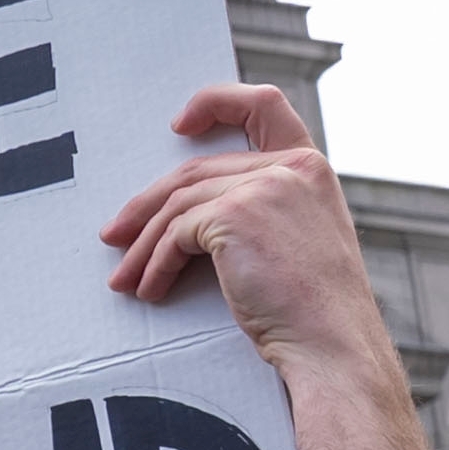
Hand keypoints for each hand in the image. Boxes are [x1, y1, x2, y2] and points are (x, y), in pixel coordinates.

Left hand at [97, 85, 434, 449]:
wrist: (333, 346)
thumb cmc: (313, 311)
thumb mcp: (298, 241)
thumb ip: (266, 210)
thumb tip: (188, 215)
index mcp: (311, 169)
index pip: (264, 105)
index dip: (216, 103)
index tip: (178, 125)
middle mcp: (292, 167)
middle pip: (195, 172)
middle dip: (147, 207)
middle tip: (115, 236)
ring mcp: (265, 186)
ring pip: (178, 204)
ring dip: (143, 244)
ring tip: (125, 276)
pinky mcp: (235, 215)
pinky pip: (176, 234)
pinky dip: (155, 263)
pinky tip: (149, 289)